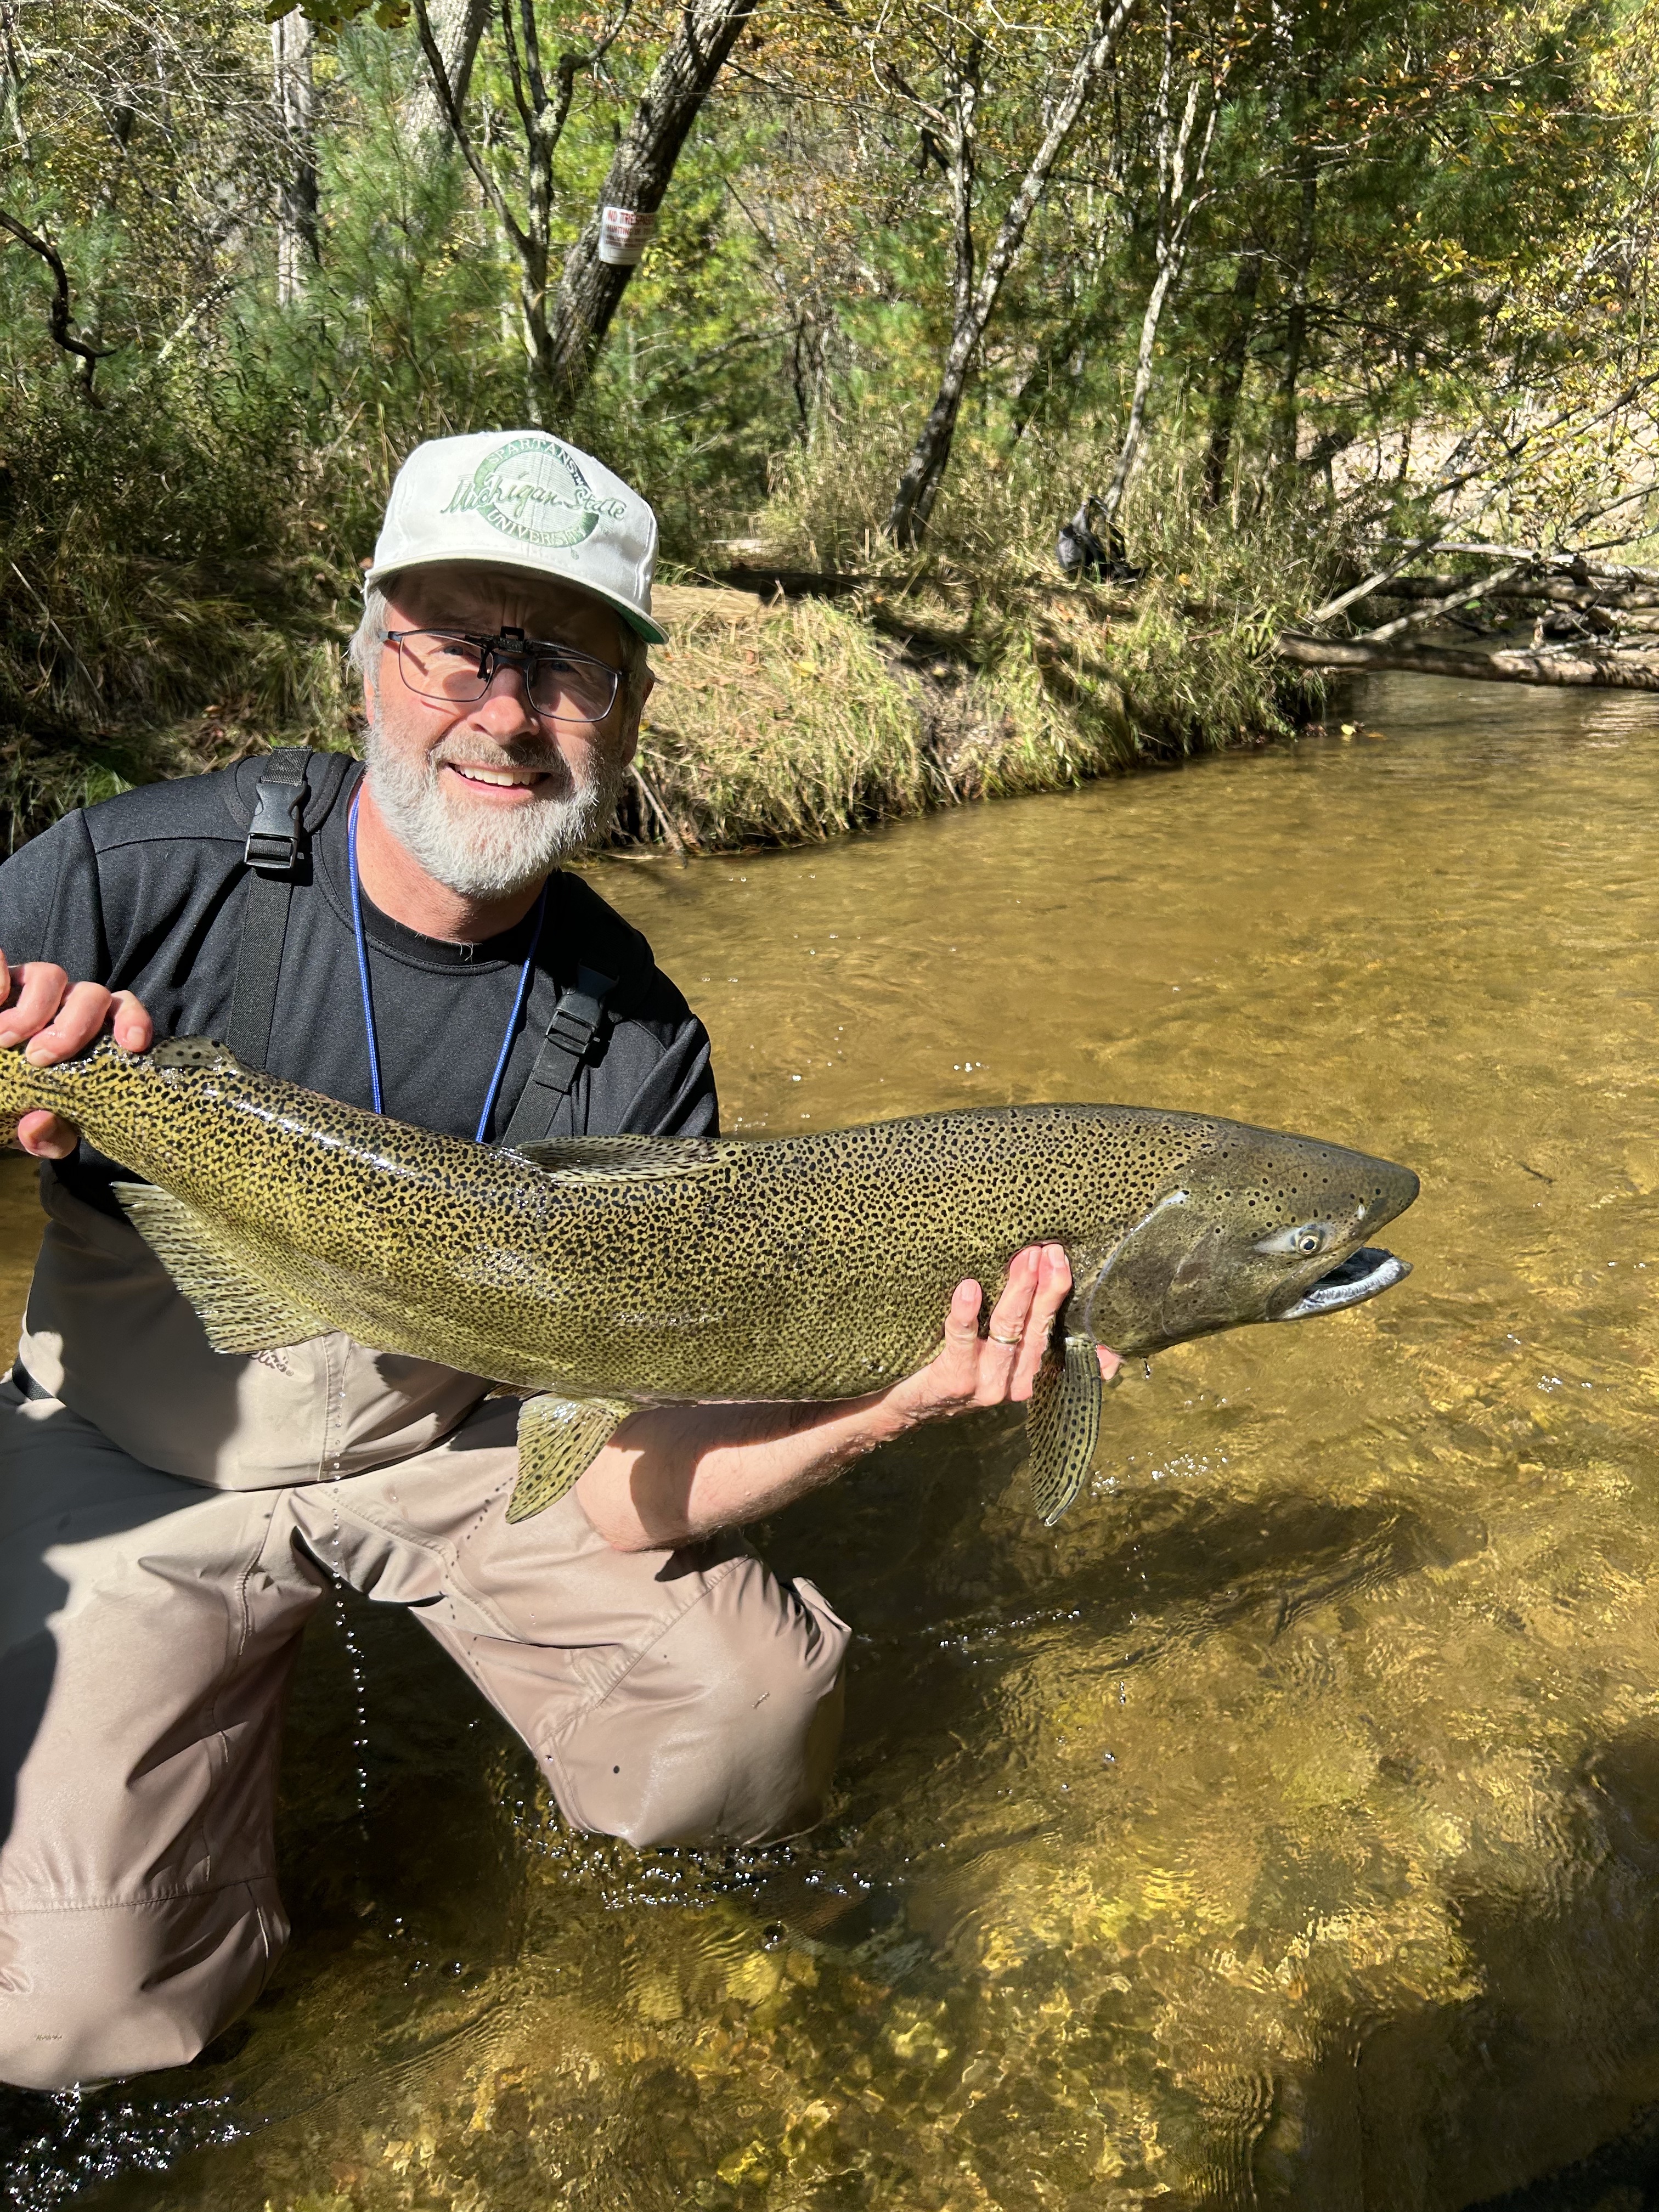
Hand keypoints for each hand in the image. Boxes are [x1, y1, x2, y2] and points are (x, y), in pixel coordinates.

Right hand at [0, 950, 151, 1158]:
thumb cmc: (14, 1104)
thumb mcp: (32, 1129)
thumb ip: (47, 1136)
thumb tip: (39, 1124)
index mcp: (87, 1034)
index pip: (125, 1011)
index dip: (133, 1020)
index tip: (131, 1045)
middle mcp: (63, 1005)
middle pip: (93, 994)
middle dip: (73, 1026)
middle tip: (39, 1057)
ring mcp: (28, 989)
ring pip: (52, 975)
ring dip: (33, 1009)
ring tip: (5, 1039)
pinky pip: (1, 959)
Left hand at [881, 1242, 1121, 1429]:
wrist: (909, 1408)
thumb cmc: (958, 1370)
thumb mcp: (1001, 1363)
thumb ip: (1032, 1340)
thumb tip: (1100, 1344)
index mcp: (1030, 1372)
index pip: (1056, 1333)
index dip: (1063, 1299)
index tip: (1069, 1264)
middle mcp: (1015, 1382)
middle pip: (1037, 1327)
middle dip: (1047, 1286)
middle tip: (1051, 1250)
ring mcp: (986, 1384)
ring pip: (1007, 1329)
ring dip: (1018, 1291)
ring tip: (1024, 1259)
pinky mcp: (954, 1381)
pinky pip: (961, 1341)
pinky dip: (966, 1314)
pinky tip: (969, 1288)